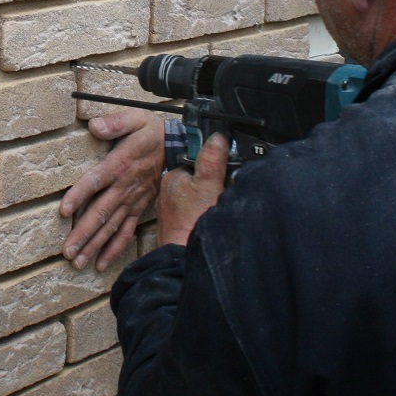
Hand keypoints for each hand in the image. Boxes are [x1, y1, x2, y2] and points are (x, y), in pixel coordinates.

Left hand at [60, 110, 162, 271]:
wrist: (177, 147)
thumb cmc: (151, 132)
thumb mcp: (134, 119)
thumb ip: (114, 123)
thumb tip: (94, 125)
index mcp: (119, 165)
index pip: (96, 181)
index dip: (79, 195)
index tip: (64, 211)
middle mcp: (124, 187)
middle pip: (100, 213)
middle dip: (83, 234)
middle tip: (67, 252)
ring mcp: (131, 201)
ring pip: (111, 227)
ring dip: (94, 246)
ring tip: (78, 263)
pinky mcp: (138, 208)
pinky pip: (126, 232)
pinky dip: (114, 249)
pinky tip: (101, 264)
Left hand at [154, 132, 228, 247]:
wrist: (182, 259)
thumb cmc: (193, 223)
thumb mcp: (208, 185)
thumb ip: (212, 159)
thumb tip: (217, 136)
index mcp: (173, 177)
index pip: (196, 161)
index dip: (214, 163)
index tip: (226, 169)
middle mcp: (169, 193)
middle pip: (197, 178)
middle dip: (213, 182)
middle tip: (225, 190)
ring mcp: (172, 212)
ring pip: (196, 197)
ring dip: (210, 199)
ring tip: (220, 206)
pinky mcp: (178, 228)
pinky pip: (194, 213)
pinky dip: (204, 214)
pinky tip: (212, 219)